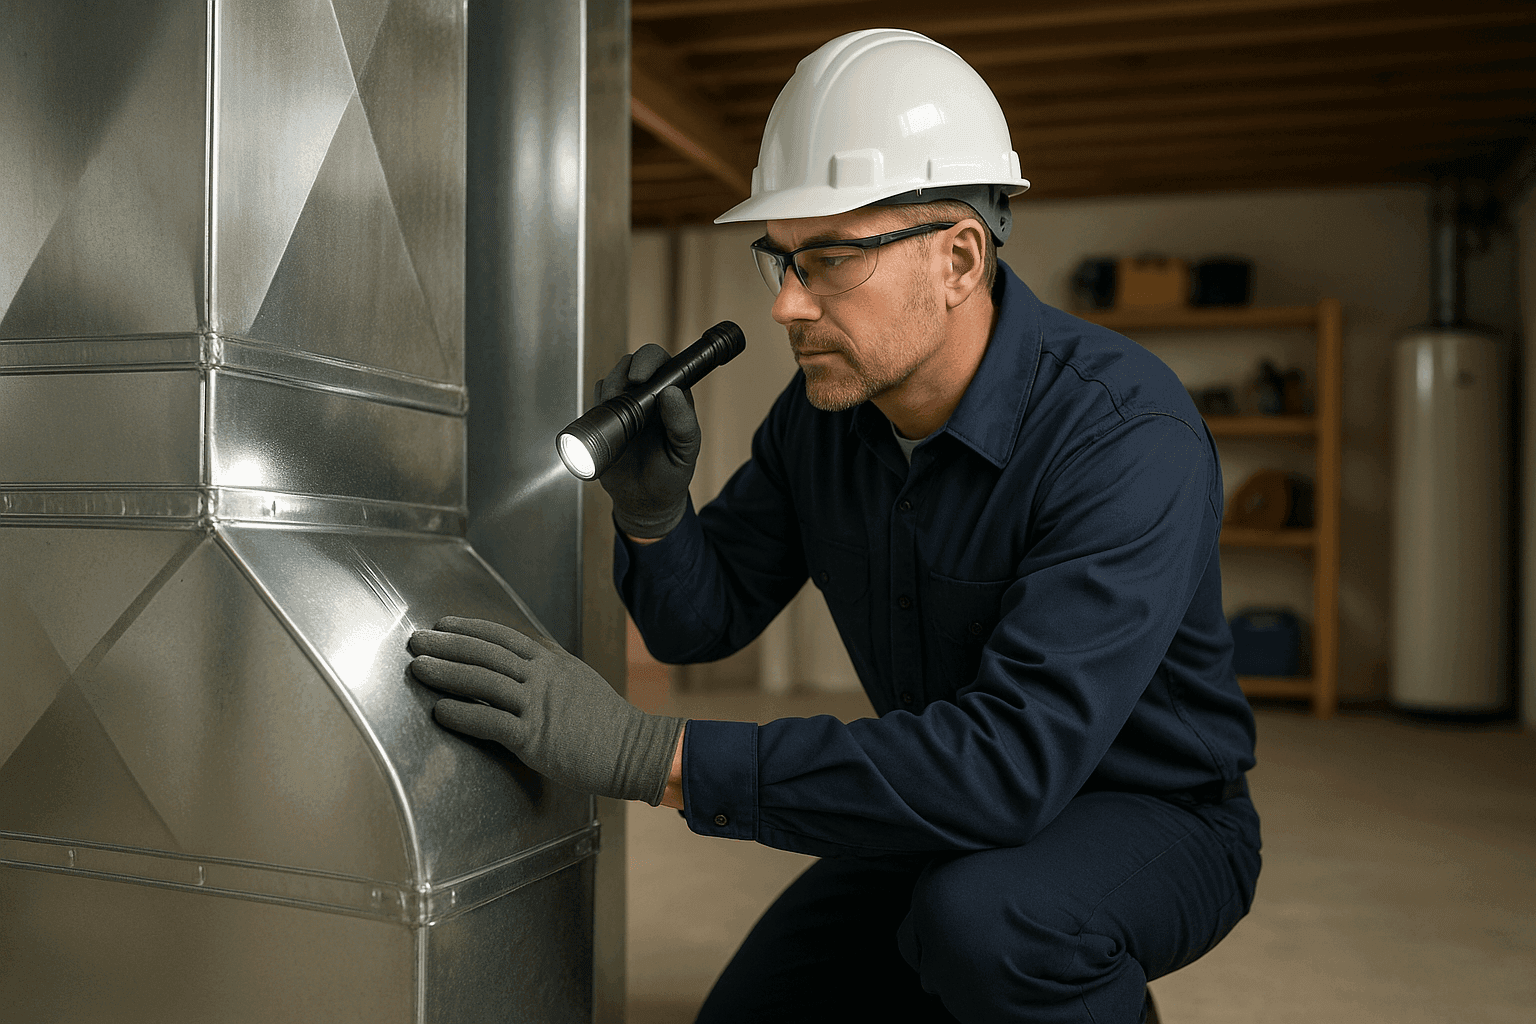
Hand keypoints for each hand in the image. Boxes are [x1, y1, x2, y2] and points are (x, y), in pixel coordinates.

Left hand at [407, 616, 685, 804]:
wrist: (632, 749)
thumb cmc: (606, 720)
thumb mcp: (579, 678)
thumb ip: (550, 666)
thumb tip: (525, 655)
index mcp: (552, 663)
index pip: (503, 636)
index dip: (470, 628)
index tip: (443, 624)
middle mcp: (543, 678)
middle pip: (486, 654)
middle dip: (447, 645)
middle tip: (417, 640)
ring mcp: (539, 706)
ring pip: (484, 683)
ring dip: (447, 673)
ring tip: (419, 668)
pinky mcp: (535, 738)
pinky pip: (490, 722)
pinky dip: (462, 715)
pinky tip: (440, 711)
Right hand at [595, 344, 699, 537]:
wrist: (644, 503)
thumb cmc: (670, 476)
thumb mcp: (684, 453)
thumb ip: (683, 424)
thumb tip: (672, 392)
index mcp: (673, 398)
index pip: (662, 363)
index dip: (649, 361)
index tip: (641, 377)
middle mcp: (648, 397)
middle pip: (631, 364)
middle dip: (622, 372)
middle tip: (621, 392)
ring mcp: (624, 407)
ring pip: (610, 379)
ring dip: (608, 388)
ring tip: (613, 411)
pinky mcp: (604, 420)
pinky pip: (594, 400)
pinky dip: (594, 403)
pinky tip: (602, 419)